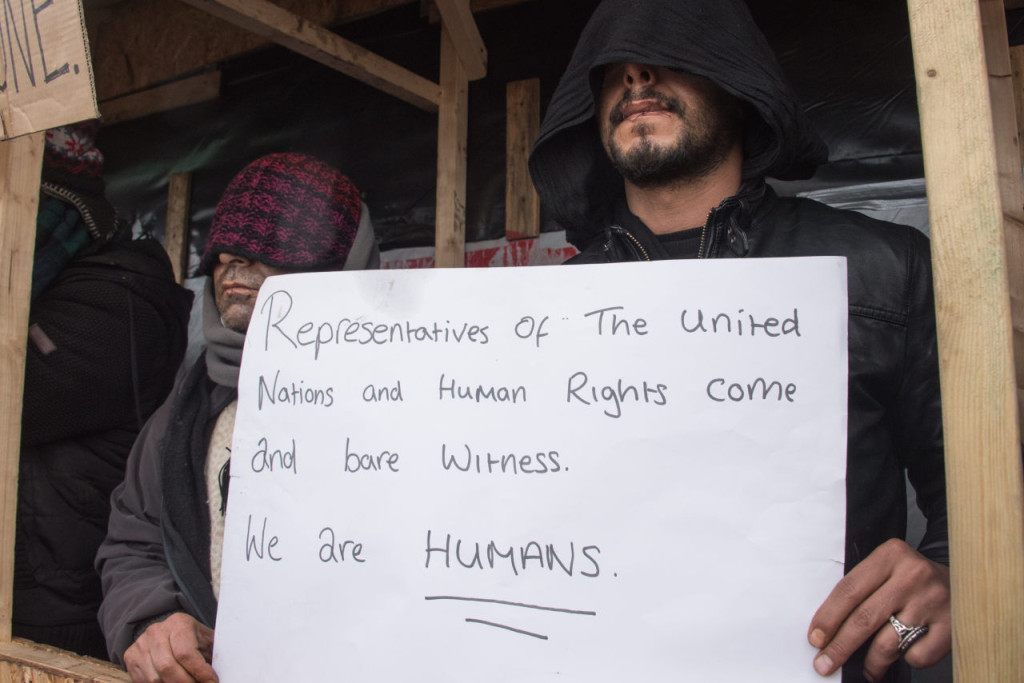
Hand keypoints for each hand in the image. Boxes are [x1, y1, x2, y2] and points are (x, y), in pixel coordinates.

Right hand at [124, 612, 217, 682]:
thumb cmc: (190, 637)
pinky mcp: (130, 658)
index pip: (186, 653)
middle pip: (168, 667)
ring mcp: (140, 645)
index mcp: (178, 623)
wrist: (163, 631)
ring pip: (155, 678)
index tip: (212, 681)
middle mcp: (156, 632)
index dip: (200, 672)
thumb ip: (213, 651)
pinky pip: (143, 682)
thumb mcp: (204, 638)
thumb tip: (229, 668)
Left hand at [808, 538, 949, 680]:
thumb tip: (828, 629)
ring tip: (867, 669)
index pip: (848, 590)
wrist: (969, 577)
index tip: (814, 639)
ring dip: (872, 662)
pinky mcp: (952, 626)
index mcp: (890, 554)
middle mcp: (912, 575)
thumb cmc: (914, 578)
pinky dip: (907, 659)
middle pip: (864, 618)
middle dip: (840, 646)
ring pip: (888, 642)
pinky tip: (906, 651)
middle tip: (825, 664)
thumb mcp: (888, 568)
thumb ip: (863, 588)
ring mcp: (933, 601)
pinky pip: (917, 655)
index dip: (827, 618)